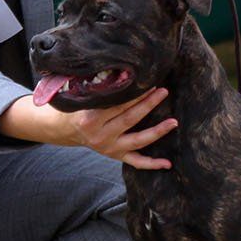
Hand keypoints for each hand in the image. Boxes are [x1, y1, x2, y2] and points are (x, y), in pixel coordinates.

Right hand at [62, 87, 177, 169]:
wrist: (68, 130)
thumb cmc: (78, 108)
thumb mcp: (84, 98)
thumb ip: (102, 91)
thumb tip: (126, 76)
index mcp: (90, 120)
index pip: (117, 105)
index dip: (134, 94)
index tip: (149, 83)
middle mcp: (101, 136)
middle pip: (129, 119)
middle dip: (148, 105)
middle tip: (163, 92)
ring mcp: (110, 148)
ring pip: (137, 140)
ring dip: (157, 132)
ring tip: (173, 122)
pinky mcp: (116, 156)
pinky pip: (136, 162)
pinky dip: (152, 164)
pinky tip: (168, 163)